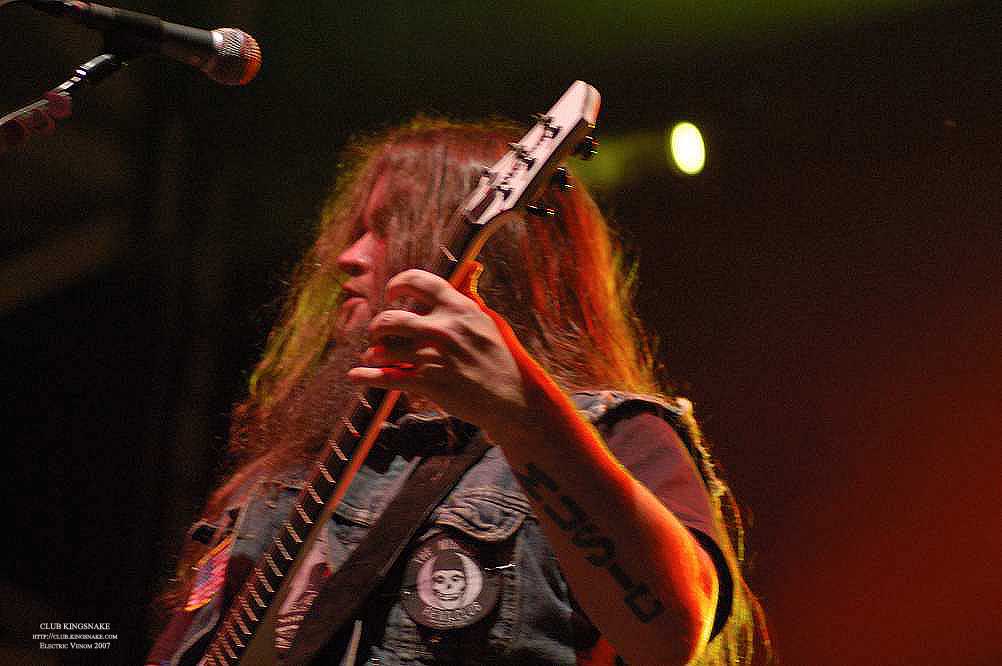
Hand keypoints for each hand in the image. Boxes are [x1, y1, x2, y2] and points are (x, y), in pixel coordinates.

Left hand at [346, 269, 527, 433]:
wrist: (509, 397)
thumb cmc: (497, 359)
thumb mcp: (485, 322)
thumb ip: (462, 304)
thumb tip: (449, 285)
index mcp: (457, 308)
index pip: (417, 281)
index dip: (397, 284)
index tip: (391, 293)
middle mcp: (443, 328)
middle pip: (390, 318)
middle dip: (377, 327)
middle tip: (378, 333)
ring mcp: (434, 356)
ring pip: (385, 350)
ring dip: (373, 353)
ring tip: (373, 356)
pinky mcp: (429, 383)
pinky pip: (387, 378)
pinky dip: (366, 377)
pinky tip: (355, 376)